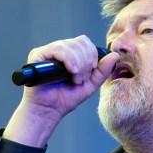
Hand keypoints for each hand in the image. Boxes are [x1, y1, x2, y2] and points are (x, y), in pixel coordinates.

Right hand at [4, 35, 118, 145]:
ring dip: (78, 64)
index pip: (85, 42)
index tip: (90, 72)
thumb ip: (102, 71)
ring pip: (70, 46)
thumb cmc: (66, 98)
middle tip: (81, 79)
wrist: (49, 110)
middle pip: (80, 42)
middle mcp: (59, 50)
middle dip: (86, 62)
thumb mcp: (90, 85)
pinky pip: (58, 49)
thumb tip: (115, 55)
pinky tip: (70, 72)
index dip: (92, 55)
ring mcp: (48, 51)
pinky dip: (68, 60)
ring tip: (74, 80)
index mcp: (70, 54)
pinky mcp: (38, 55)